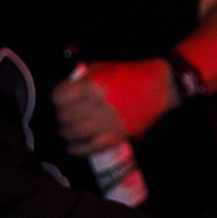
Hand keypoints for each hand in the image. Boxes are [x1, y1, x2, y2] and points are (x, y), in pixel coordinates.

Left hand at [52, 59, 173, 152]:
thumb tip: (64, 91)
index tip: (59, 97)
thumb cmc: (130, 74)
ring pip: (72, 133)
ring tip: (66, 128)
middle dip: (60, 115)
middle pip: (63, 116)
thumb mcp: (102, 68)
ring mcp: (106, 123)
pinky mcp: (115, 136)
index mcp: (92, 86)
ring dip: (65, 131)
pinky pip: (88, 147)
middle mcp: (97, 106)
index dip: (56, 97)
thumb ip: (81, 80)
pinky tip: (71, 146)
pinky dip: (75, 149)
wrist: (160, 87)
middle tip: (63, 113)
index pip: (58, 97)